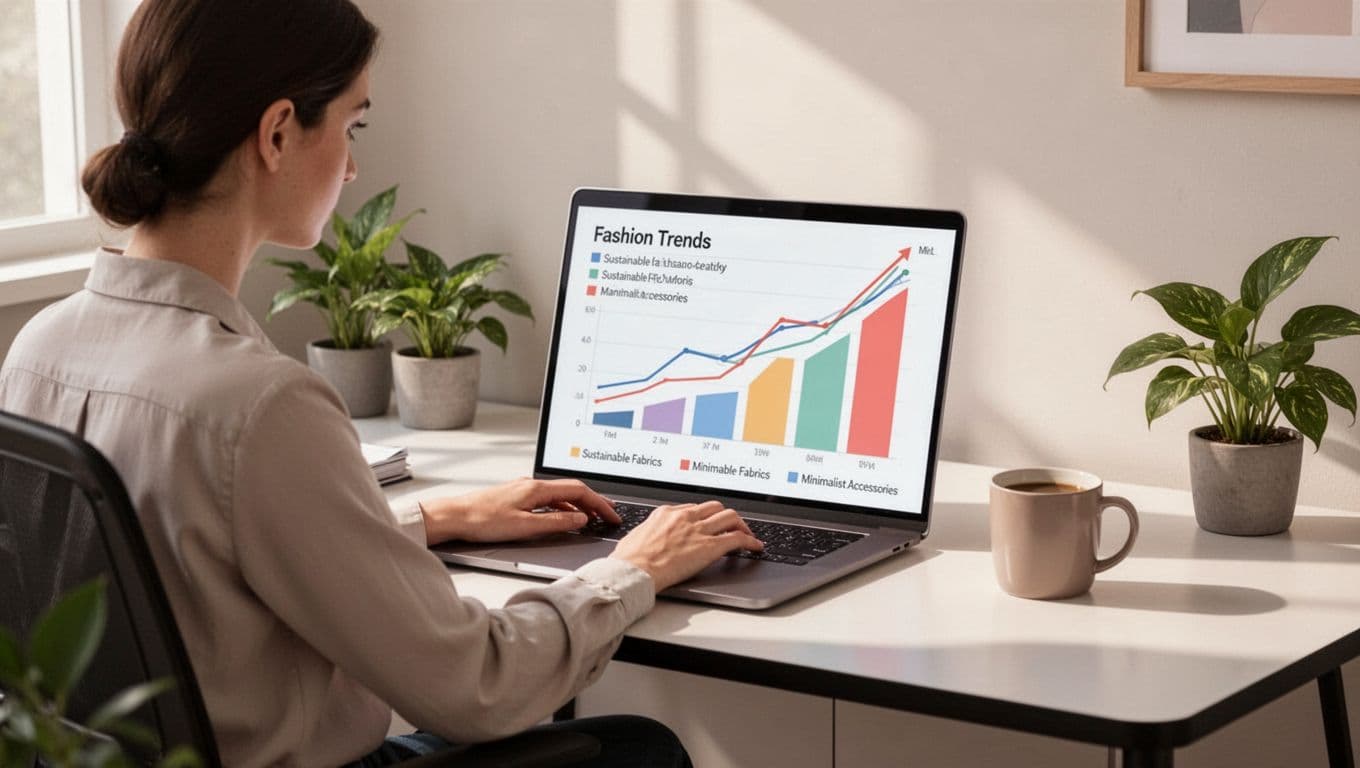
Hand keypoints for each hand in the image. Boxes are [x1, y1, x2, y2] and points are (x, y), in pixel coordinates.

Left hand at [419, 478, 620, 545]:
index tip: (612, 515)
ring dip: (579, 505)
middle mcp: (532, 484)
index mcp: (537, 489)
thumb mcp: (525, 527)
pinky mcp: (516, 496)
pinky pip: (547, 499)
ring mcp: (523, 489)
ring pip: (560, 494)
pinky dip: (562, 508)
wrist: (453, 517)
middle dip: (594, 502)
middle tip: (609, 516)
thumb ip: (556, 523)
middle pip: (572, 490)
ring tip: (592, 518)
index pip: (579, 491)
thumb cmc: (482, 521)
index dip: (599, 504)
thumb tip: (580, 520)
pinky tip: (563, 518)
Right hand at [609, 501, 763, 591]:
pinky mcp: (709, 547)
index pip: (693, 508)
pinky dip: (750, 541)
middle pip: (715, 507)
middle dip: (725, 516)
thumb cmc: (628, 560)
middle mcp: (685, 518)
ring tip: (747, 534)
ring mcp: (698, 531)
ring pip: (730, 517)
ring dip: (742, 525)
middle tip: (732, 526)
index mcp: (666, 513)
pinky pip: (737, 538)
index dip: (705, 516)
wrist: (633, 570)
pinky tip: (755, 547)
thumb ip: (648, 534)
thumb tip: (646, 539)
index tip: (709, 523)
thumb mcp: (635, 537)